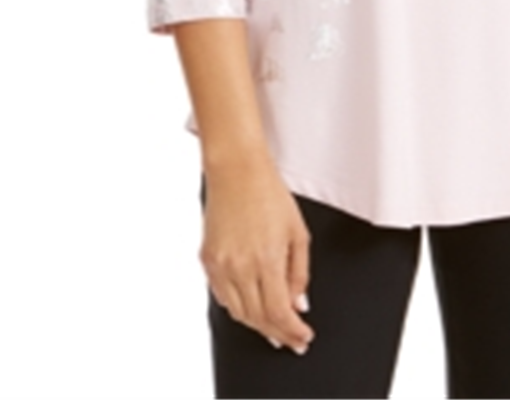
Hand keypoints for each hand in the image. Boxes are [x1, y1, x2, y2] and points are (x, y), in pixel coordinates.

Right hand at [201, 154, 315, 352]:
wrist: (237, 170)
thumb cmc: (269, 193)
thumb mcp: (298, 231)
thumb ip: (300, 272)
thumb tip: (299, 304)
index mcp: (266, 259)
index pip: (279, 313)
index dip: (293, 332)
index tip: (302, 338)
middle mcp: (240, 266)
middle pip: (258, 318)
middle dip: (278, 333)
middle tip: (291, 340)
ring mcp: (220, 265)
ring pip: (238, 313)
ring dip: (257, 326)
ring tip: (273, 329)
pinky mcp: (207, 260)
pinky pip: (222, 297)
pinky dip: (238, 308)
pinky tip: (250, 308)